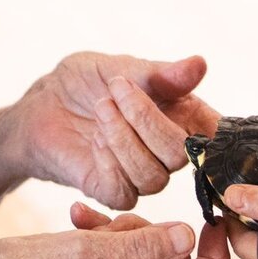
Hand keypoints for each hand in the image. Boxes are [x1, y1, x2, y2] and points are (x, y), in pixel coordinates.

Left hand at [6, 52, 218, 209]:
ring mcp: (141, 174)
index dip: (213, 130)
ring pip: (154, 177)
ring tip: (101, 107)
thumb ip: (160, 74)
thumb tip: (199, 65)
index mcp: (182, 118)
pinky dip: (110, 162)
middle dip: (147, 120)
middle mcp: (167, 151)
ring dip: (124, 138)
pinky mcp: (112, 191)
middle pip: (181, 156)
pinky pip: (125, 193)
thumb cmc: (85, 81)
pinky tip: (94, 138)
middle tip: (117, 88)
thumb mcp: (121, 67)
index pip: (215, 135)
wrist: (43, 102)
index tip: (189, 105)